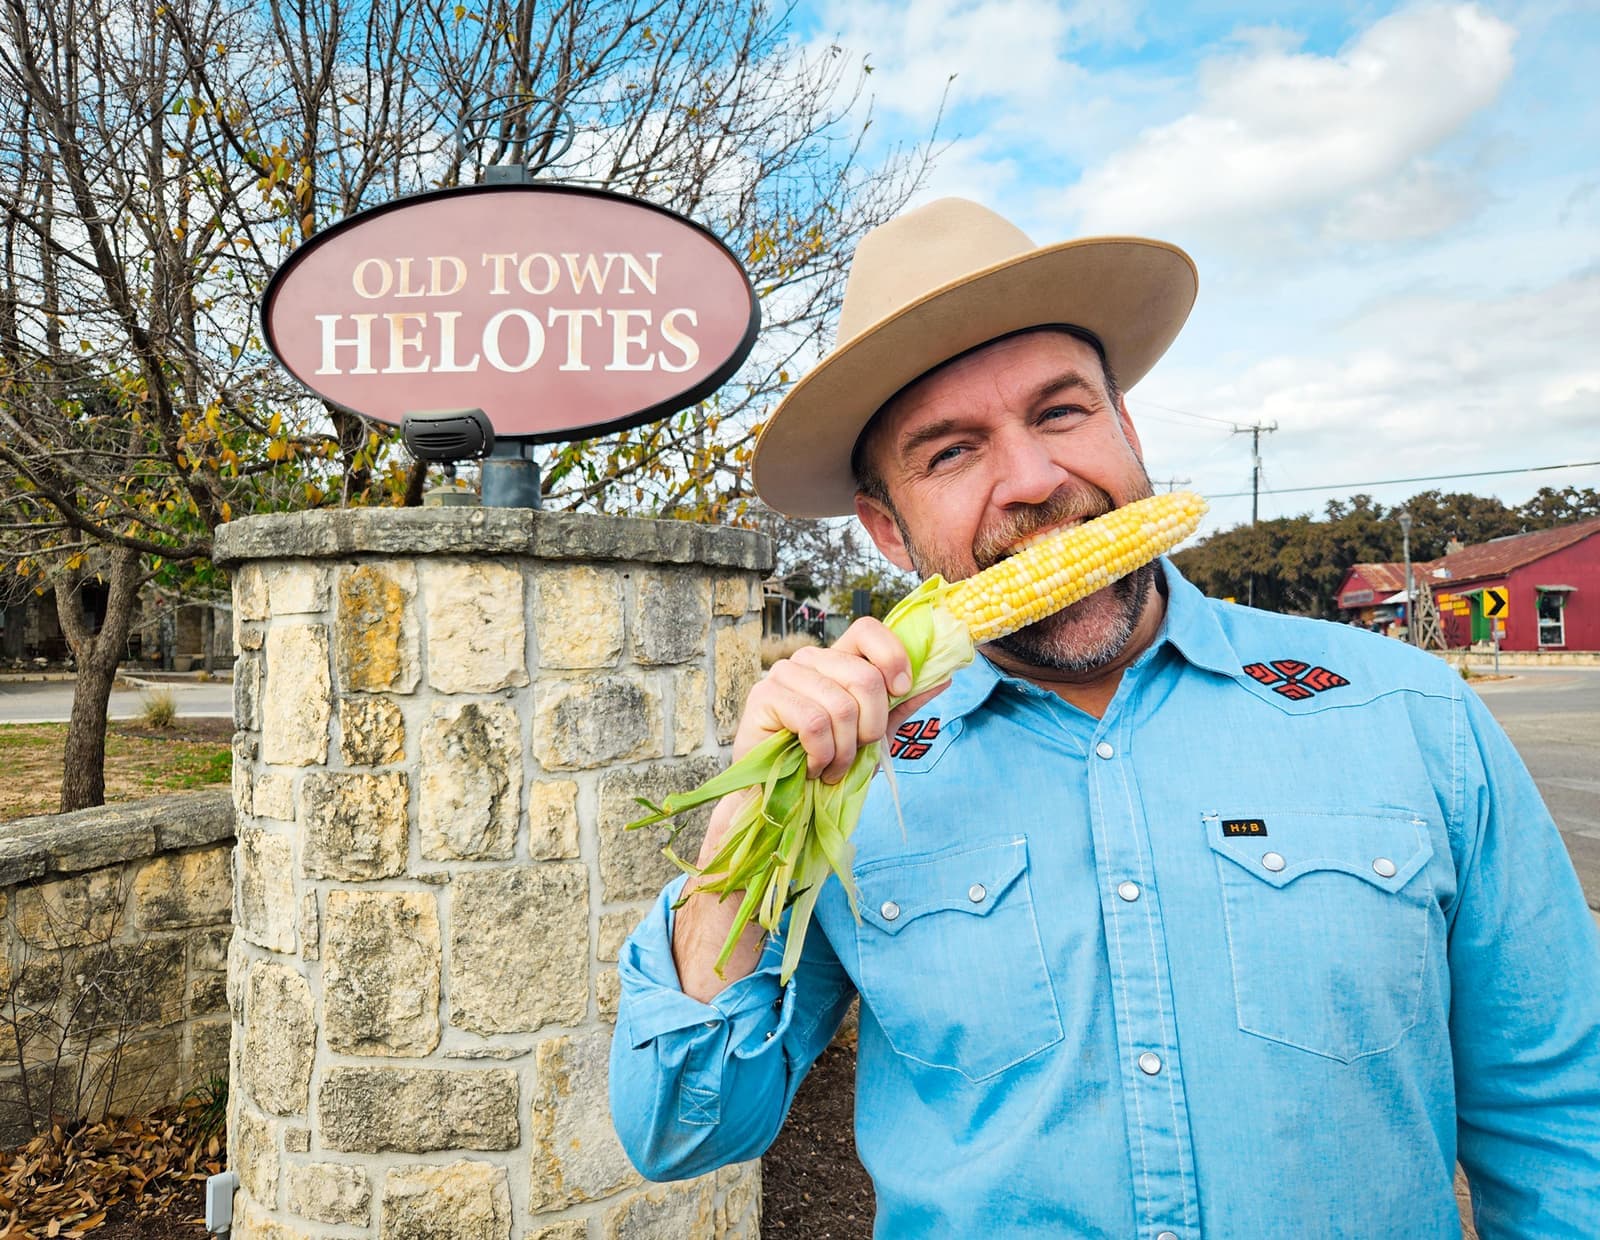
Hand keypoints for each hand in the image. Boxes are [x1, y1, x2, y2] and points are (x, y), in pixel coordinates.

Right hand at [672, 618, 948, 1000]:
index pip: (867, 629)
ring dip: (845, 750)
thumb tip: (944, 677)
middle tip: (858, 753)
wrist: (778, 804)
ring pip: (840, 704)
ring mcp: (782, 676)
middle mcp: (808, 660)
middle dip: (873, 726)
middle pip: (864, 676)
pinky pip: (813, 722)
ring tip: (833, 769)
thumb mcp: (874, 736)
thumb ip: (902, 706)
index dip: (892, 655)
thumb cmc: (825, 766)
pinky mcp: (762, 698)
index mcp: (836, 661)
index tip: (901, 691)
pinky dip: (823, 755)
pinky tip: (814, 768)